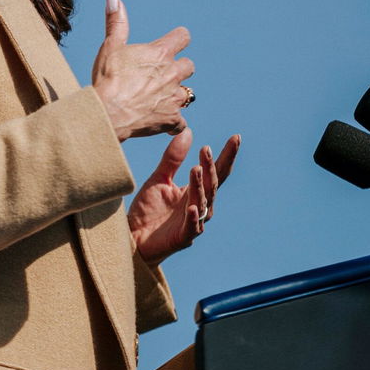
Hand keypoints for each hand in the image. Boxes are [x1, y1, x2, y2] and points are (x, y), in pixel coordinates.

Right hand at [92, 0, 193, 140]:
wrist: (108, 112)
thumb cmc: (108, 78)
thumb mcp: (110, 46)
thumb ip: (116, 23)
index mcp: (160, 53)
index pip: (183, 37)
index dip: (178, 39)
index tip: (171, 43)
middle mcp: (172, 73)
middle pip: (188, 66)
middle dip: (178, 69)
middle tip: (161, 75)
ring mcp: (174, 98)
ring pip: (187, 93)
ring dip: (176, 95)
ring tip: (159, 99)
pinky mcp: (172, 119)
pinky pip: (181, 123)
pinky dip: (175, 123)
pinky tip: (165, 123)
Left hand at [127, 127, 239, 266]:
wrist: (133, 237)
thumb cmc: (148, 210)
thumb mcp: (159, 179)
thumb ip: (173, 159)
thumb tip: (188, 132)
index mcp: (195, 192)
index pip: (215, 171)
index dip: (226, 155)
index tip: (236, 137)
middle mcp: (199, 206)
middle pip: (211, 185)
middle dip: (211, 167)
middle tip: (206, 149)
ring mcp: (193, 222)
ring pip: (202, 202)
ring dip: (199, 186)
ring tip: (195, 168)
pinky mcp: (182, 237)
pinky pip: (191, 226)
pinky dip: (193, 217)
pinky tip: (192, 206)